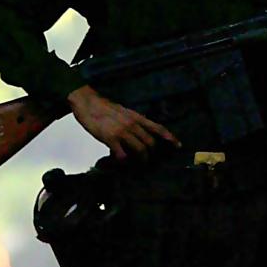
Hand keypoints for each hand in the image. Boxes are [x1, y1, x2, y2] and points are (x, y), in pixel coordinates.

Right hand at [66, 85, 180, 160]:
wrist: (88, 102)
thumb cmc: (103, 106)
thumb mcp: (123, 111)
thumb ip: (132, 121)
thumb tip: (138, 132)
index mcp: (136, 117)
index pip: (158, 127)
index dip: (169, 137)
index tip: (178, 145)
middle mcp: (132, 124)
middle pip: (150, 143)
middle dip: (151, 155)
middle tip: (148, 161)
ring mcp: (122, 132)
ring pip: (140, 150)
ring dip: (141, 160)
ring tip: (137, 164)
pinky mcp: (110, 138)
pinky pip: (122, 155)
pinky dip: (123, 160)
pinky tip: (120, 160)